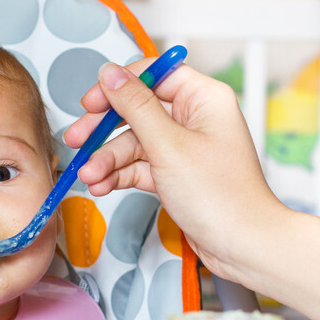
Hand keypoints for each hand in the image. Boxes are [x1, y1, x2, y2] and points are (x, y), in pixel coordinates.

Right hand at [64, 59, 285, 280]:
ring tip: (89, 176)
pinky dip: (120, 175)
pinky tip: (101, 186)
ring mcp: (185, 148)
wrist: (242, 246)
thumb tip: (110, 73)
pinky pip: (141, 166)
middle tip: (77, 139)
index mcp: (204, 98)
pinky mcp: (177, 175)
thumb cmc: (221, 196)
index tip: (92, 101)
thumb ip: (135, 106)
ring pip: (135, 142)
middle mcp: (196, 118)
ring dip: (108, 159)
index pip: (155, 74)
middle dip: (104, 128)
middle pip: (138, 109)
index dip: (120, 85)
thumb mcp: (168, 145)